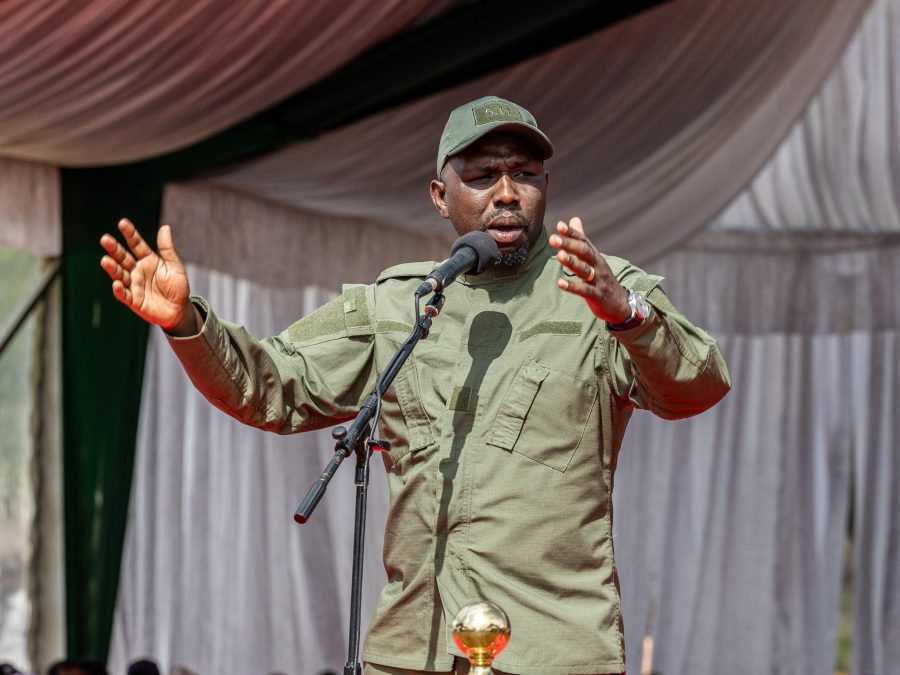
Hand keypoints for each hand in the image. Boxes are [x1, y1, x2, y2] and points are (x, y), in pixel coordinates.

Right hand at [99, 218, 196, 333]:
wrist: (180, 309)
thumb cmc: (177, 287)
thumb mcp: (174, 266)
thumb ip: (167, 249)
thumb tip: (165, 227)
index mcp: (147, 260)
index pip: (136, 244)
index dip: (130, 234)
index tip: (122, 223)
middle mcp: (137, 270)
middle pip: (123, 258)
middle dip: (114, 249)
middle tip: (105, 239)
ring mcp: (134, 285)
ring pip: (120, 275)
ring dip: (112, 268)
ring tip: (105, 260)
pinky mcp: (134, 300)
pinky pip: (125, 295)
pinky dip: (120, 290)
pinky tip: (117, 284)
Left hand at [549, 218, 630, 323]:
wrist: (620, 304)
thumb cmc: (602, 279)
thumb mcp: (593, 258)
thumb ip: (582, 240)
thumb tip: (574, 219)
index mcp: (595, 256)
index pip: (584, 241)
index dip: (572, 233)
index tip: (559, 225)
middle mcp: (598, 265)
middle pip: (584, 252)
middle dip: (569, 244)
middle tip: (553, 239)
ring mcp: (598, 280)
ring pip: (585, 269)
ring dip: (572, 262)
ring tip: (559, 255)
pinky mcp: (597, 295)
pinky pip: (584, 290)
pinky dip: (572, 286)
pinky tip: (560, 283)